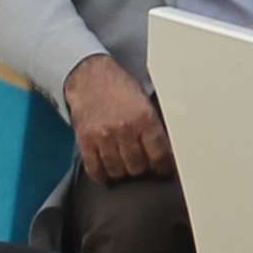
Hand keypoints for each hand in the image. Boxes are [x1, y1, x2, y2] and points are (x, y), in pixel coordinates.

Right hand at [64, 52, 173, 182]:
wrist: (90, 77)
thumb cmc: (119, 89)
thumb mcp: (145, 102)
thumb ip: (154, 127)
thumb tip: (167, 151)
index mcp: (143, 118)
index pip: (159, 155)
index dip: (164, 168)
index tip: (164, 170)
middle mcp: (123, 129)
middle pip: (138, 167)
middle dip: (143, 169)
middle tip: (144, 166)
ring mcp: (102, 136)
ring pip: (118, 172)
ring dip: (124, 173)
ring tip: (126, 167)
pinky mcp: (85, 141)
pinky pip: (95, 169)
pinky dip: (103, 175)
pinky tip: (108, 172)